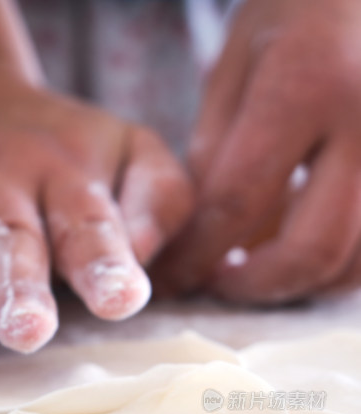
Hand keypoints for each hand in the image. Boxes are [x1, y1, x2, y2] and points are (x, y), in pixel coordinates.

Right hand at [0, 65, 191, 351]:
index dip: (105, 263)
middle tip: (28, 333)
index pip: (89, 223)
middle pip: (12, 238)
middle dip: (20, 287)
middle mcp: (2, 177)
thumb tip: (144, 256)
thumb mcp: (131, 153)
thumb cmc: (63, 152)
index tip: (120, 300)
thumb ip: (158, 200)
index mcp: (68, 174)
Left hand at [155, 0, 360, 304]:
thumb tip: (201, 233)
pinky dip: (335, 269)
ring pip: (355, 265)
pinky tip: (302, 250)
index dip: (196, 254)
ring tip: (258, 270)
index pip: (237, 200)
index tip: (171, 278)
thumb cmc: (298, 11)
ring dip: (298, 285)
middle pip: (311, 249)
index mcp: (306, 84)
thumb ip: (215, 150)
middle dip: (254, 286)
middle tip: (218, 282)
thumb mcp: (238, 62)